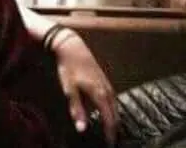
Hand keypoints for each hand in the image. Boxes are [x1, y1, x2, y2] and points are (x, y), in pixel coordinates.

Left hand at [52, 31, 117, 145]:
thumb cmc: (69, 69)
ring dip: (114, 120)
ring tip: (111, 131)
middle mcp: (108, 91)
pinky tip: (107, 113)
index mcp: (100, 95)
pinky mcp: (105, 81)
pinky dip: (112, 110)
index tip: (110, 144)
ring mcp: (107, 85)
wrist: (72, 48)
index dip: (110, 134)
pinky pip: (112, 100)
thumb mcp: (69, 90)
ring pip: (115, 107)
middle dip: (114, 129)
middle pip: (115, 115)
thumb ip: (76, 110)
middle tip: (111, 141)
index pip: (109, 120)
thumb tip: (82, 129)